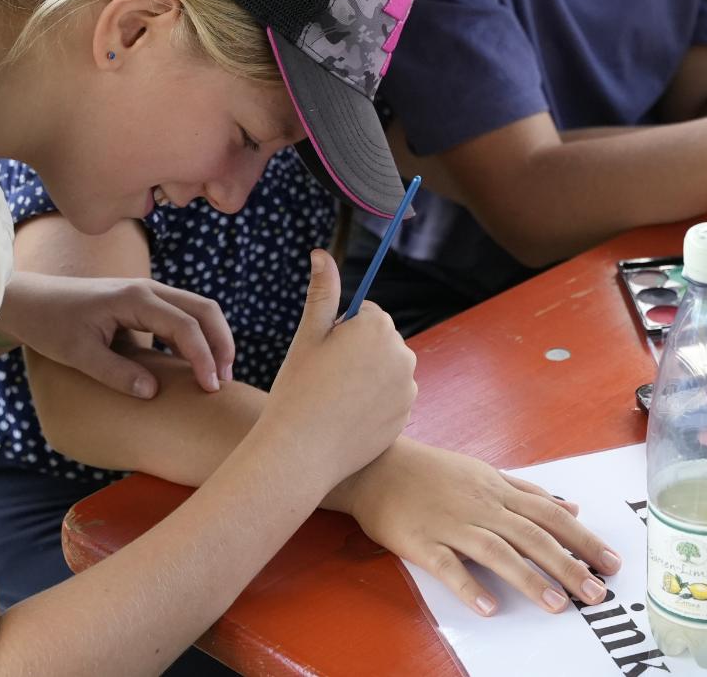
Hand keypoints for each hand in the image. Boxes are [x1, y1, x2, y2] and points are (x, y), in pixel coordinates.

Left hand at [0, 270, 233, 397]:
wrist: (30, 301)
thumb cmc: (51, 325)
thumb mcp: (79, 354)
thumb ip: (116, 374)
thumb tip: (153, 393)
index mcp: (135, 299)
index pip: (186, 325)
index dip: (203, 357)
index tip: (211, 388)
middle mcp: (148, 290)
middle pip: (204, 309)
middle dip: (222, 344)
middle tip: (225, 381)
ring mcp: (147, 293)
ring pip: (197, 309)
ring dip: (213, 338)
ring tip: (217, 375)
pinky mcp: (143, 302)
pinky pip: (182, 315)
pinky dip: (196, 337)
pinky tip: (193, 364)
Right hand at [264, 251, 416, 485]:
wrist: (301, 454)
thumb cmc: (298, 390)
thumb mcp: (307, 336)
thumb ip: (322, 292)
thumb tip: (322, 253)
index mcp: (378, 326)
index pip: (365, 314)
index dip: (339, 332)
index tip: (322, 355)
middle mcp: (402, 353)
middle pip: (378, 341)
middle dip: (356, 352)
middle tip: (325, 379)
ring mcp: (408, 387)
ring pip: (385, 370)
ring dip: (366, 377)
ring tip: (335, 400)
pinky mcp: (406, 415)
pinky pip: (390, 398)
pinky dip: (373, 403)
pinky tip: (348, 418)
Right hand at [329, 440, 620, 616]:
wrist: (374, 464)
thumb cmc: (431, 471)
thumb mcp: (485, 473)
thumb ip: (528, 491)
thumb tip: (569, 505)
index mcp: (499, 490)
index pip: (552, 515)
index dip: (584, 538)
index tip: (612, 562)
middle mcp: (483, 506)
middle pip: (533, 536)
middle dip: (569, 564)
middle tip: (597, 593)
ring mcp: (452, 524)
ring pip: (498, 552)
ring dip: (530, 579)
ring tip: (557, 605)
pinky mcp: (422, 542)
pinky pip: (448, 566)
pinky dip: (470, 586)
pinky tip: (489, 606)